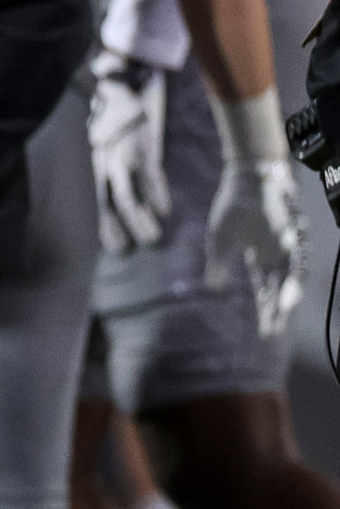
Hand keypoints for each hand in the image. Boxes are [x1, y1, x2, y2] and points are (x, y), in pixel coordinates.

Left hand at [87, 52, 171, 254]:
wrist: (124, 82)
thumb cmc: (121, 115)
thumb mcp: (111, 142)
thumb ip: (117, 164)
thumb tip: (130, 189)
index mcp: (100, 162)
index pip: (100, 199)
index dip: (105, 224)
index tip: (115, 247)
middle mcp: (108, 162)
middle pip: (110, 202)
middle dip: (119, 228)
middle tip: (129, 251)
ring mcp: (125, 155)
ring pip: (128, 195)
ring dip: (140, 219)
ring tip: (152, 239)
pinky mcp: (144, 147)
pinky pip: (150, 177)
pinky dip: (157, 196)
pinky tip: (165, 213)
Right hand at [207, 155, 307, 338]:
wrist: (248, 175)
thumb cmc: (234, 203)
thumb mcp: (220, 238)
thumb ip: (219, 263)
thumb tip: (213, 287)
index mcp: (261, 257)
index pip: (266, 289)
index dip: (266, 309)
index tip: (265, 332)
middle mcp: (277, 255)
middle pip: (279, 288)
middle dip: (275, 311)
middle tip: (270, 333)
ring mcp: (287, 245)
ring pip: (291, 278)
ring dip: (286, 299)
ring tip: (279, 318)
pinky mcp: (292, 235)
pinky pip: (295, 262)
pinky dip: (291, 279)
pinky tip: (287, 295)